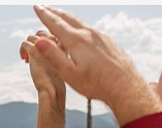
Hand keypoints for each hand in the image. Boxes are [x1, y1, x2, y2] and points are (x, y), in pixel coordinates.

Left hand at [22, 31, 65, 98]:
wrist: (52, 89)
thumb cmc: (55, 79)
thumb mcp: (58, 62)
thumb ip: (53, 53)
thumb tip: (42, 50)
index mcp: (62, 44)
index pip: (51, 35)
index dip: (44, 43)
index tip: (42, 54)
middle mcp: (54, 41)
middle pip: (40, 33)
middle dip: (35, 43)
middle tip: (32, 57)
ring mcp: (43, 45)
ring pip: (31, 37)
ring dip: (27, 47)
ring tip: (27, 60)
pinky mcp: (33, 49)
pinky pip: (24, 43)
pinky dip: (22, 50)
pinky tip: (24, 60)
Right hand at [31, 5, 160, 125]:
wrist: (125, 86)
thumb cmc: (96, 84)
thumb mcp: (70, 74)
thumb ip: (54, 56)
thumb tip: (39, 41)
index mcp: (77, 41)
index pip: (56, 24)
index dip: (45, 15)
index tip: (37, 7)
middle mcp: (89, 34)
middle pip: (68, 18)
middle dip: (55, 12)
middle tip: (44, 7)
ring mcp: (100, 36)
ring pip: (80, 23)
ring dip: (67, 18)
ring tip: (60, 17)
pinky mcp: (108, 41)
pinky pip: (90, 30)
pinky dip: (79, 26)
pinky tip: (79, 33)